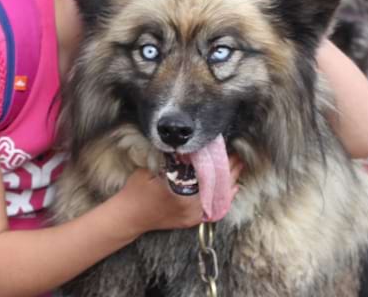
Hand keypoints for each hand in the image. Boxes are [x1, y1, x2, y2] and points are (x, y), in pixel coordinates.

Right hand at [117, 156, 243, 233]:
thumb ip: (171, 160)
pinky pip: (214, 209)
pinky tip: (232, 188)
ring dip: (229, 182)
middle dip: (228, 169)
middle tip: (237, 155)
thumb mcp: (151, 168)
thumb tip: (190, 146)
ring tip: (238, 167)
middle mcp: (189, 205)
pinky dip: (224, 198)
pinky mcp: (191, 221)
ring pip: (218, 197)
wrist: (129, 216)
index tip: (224, 147)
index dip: (217, 159)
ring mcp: (191, 215)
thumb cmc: (137, 189)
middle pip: (216, 184)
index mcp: (179, 189)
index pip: (206, 172)